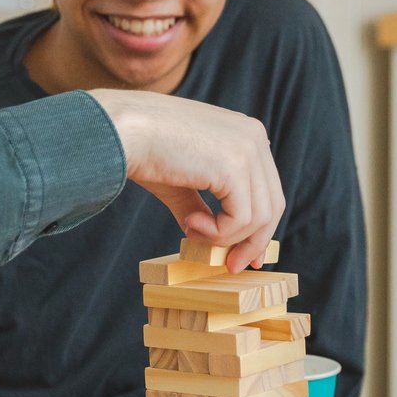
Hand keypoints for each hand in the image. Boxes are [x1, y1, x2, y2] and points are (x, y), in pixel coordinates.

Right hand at [87, 89, 284, 271]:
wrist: (123, 131)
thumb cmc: (143, 150)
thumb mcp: (183, 181)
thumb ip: (203, 205)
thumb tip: (211, 237)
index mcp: (247, 134)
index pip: (268, 189)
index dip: (260, 227)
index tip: (246, 256)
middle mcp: (255, 137)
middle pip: (273, 205)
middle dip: (252, 242)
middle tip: (231, 265)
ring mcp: (248, 150)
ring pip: (258, 218)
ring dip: (225, 238)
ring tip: (192, 233)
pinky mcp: (235, 167)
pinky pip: (241, 220)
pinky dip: (217, 234)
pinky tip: (190, 225)